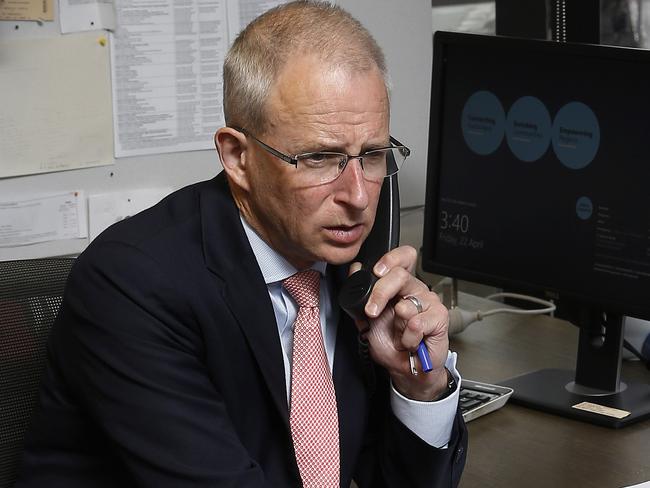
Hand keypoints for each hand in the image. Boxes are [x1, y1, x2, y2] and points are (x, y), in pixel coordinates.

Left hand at [349, 246, 449, 400]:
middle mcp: (415, 290)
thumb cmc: (390, 345)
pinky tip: (411, 342)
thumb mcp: (367, 320)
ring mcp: (429, 302)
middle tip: (372, 312)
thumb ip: (361, 296)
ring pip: (406, 304)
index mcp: (400, 286)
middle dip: (380, 294)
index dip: (391, 259)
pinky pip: (416, 323)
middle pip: (400, 275)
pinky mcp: (439, 317)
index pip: (402, 258)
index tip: (376, 272)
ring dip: (397, 327)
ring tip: (401, 335)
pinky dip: (408, 338)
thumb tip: (355, 270)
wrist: (406, 369)